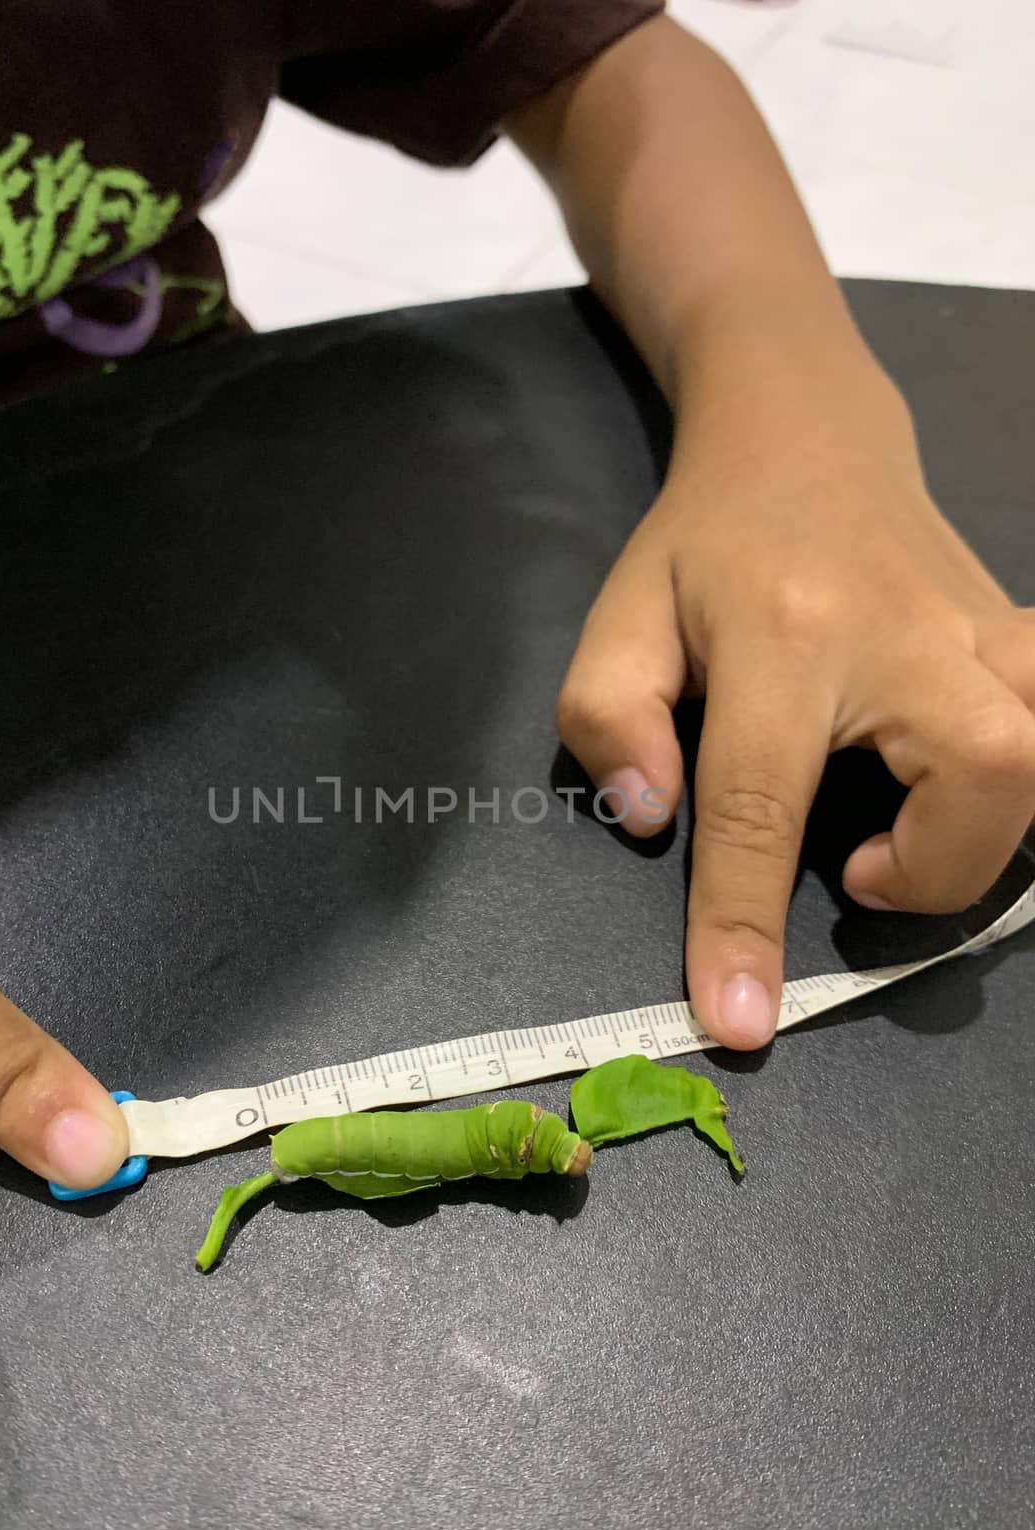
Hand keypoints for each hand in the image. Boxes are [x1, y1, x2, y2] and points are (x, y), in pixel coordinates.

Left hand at [557, 441, 1034, 1049]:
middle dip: (937, 870)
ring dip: (990, 834)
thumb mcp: (622, 620)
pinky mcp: (1015, 629)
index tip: (739, 1018)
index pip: (762, 802)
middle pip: (982, 772)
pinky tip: (961, 788)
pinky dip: (1024, 786)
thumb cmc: (704, 546)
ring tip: (910, 835)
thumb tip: (654, 819)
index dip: (746, 921)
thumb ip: (608, 719)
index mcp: (781, 637)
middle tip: (857, 871)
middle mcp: (903, 632)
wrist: (805, 438)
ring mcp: (979, 626)